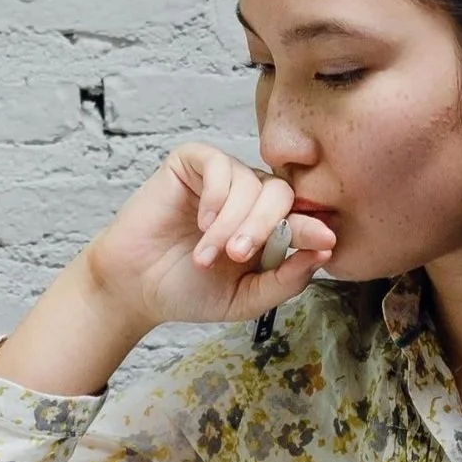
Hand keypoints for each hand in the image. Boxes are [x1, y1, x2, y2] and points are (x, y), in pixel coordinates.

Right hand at [81, 142, 337, 329]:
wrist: (135, 288)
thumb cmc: (189, 291)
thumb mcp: (247, 298)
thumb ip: (286, 280)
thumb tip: (324, 253)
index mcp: (268, 227)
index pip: (303, 217)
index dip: (314, 228)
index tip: (325, 242)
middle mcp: (249, 197)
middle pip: (281, 194)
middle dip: (265, 227)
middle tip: (238, 257)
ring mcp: (222, 178)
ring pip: (251, 184)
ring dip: (232, 223)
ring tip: (207, 255)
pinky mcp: (193, 163)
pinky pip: (220, 165)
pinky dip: (216, 197)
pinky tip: (201, 222)